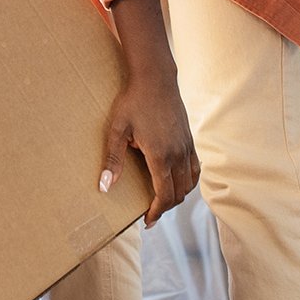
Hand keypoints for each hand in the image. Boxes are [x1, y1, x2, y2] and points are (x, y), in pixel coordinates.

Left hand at [101, 73, 198, 227]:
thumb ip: (113, 160)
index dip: (156, 212)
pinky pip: (195, 169)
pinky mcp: (190, 140)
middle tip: (150, 214)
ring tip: (162, 201)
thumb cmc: (133, 102)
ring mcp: (187, 147)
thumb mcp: (117, 129)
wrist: (155, 79)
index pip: (164, 195)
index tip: (147, 221)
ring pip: (189, 183)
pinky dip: (188, 182)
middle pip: (179, 194)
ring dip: (177, 196)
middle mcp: (179, 155)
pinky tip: (177, 182)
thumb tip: (104, 187)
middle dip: (165, 208)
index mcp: (161, 156)